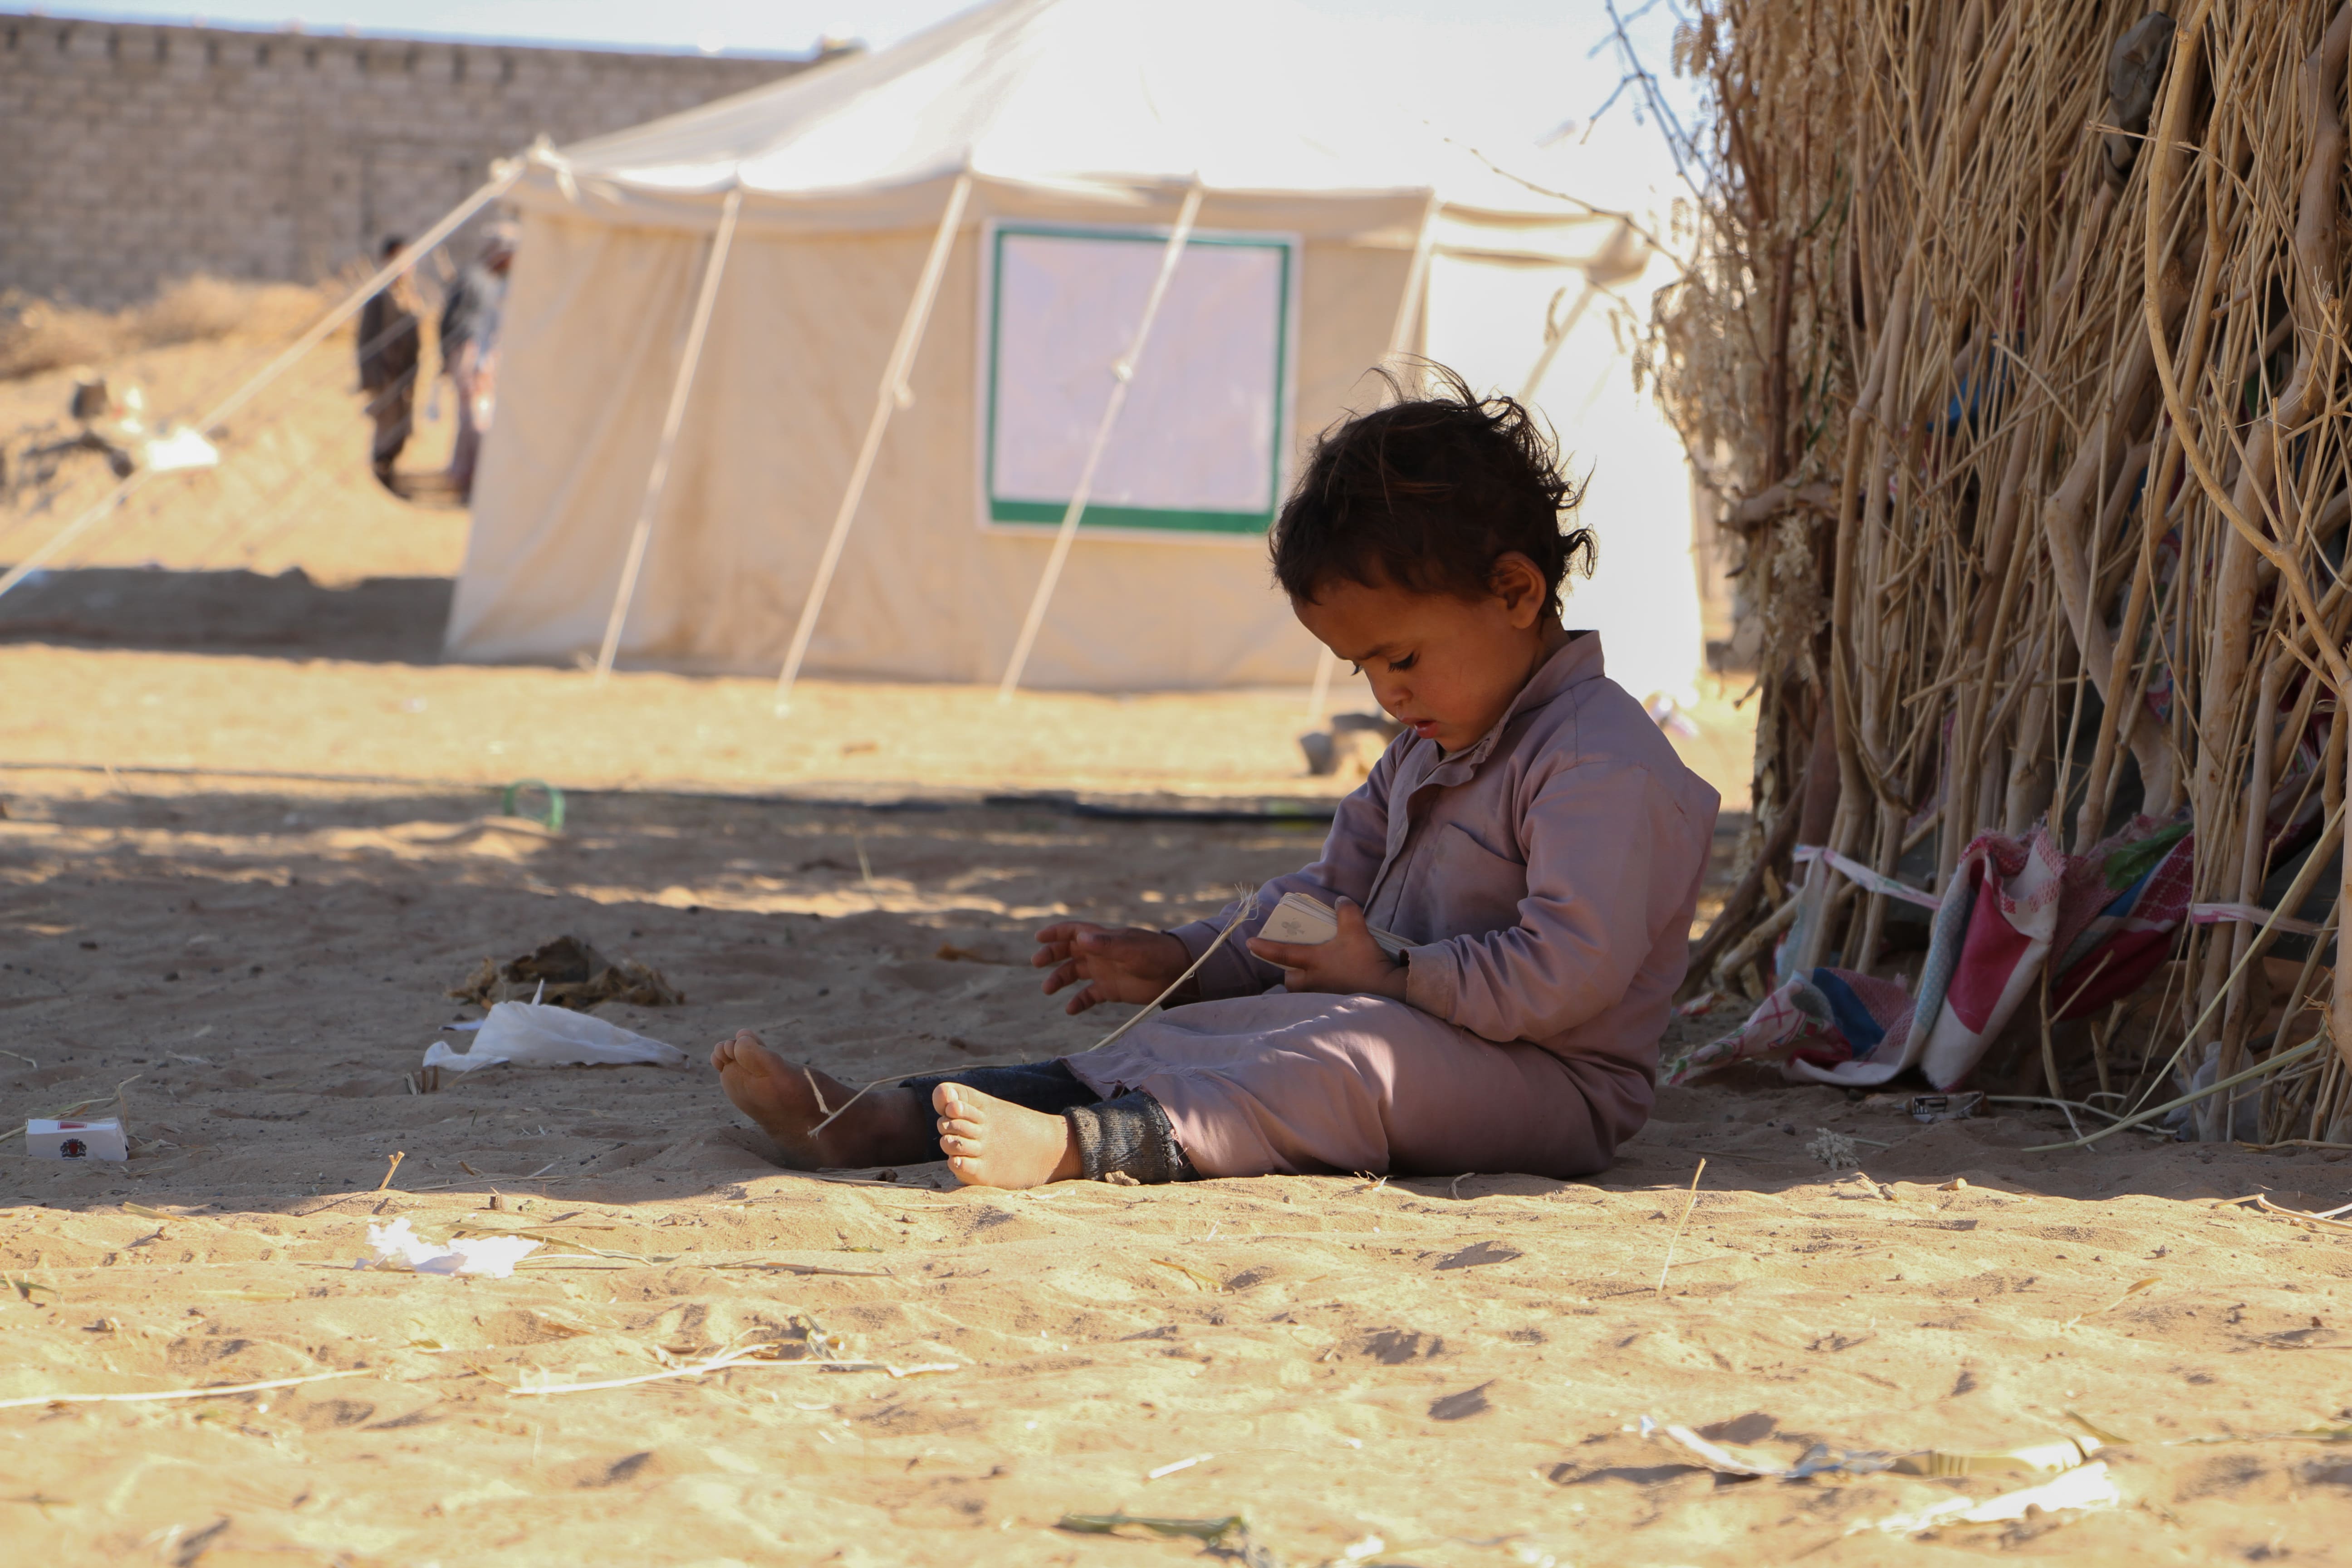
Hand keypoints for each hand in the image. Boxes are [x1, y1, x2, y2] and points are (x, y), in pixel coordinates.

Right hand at [1032, 922, 1191, 1014]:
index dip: (1056, 932)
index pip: (1074, 931)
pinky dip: (1078, 1002)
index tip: (1038, 938)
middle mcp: (1099, 953)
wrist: (1176, 973)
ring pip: (1074, 973)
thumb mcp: (1131, 948)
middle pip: (1068, 951)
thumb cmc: (1156, 954)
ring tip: (1048, 989)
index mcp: (1102, 938)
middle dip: (1051, 955)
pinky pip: (1089, 995)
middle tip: (1036, 963)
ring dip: (1059, 979)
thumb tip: (1081, 937)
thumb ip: (1106, 944)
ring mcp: (1104, 972)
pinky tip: (1070, 1009)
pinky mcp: (1111, 990)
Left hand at [1245, 897, 1406, 998]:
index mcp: (1312, 962)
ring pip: (1303, 989)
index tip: (1249, 943)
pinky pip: (1318, 997)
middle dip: (1291, 971)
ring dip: (1306, 981)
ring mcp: (1322, 995)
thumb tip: (1341, 901)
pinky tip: (1335, 983)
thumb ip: (1347, 912)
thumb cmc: (1366, 962)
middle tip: (1301, 960)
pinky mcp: (1333, 1004)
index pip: (1281, 954)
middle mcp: (1312, 981)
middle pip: (1290, 978)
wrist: (1387, 991)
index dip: (1264, 947)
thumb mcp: (1357, 930)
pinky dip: (1321, 990)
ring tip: (1319, 971)